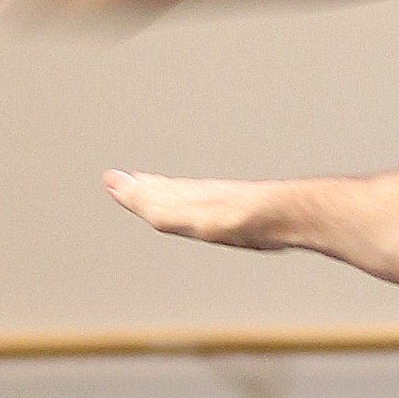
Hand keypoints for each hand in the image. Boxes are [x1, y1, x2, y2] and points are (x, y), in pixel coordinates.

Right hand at [104, 170, 283, 247]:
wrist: (285, 216)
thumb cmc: (237, 217)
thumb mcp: (183, 214)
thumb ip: (149, 202)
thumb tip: (114, 182)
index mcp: (185, 197)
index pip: (151, 191)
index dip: (132, 189)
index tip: (113, 180)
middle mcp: (203, 196)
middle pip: (170, 190)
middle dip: (150, 188)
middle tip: (134, 181)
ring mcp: (224, 203)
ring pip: (192, 196)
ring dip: (175, 194)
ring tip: (165, 191)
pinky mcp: (246, 214)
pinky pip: (214, 206)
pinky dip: (202, 205)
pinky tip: (211, 211)